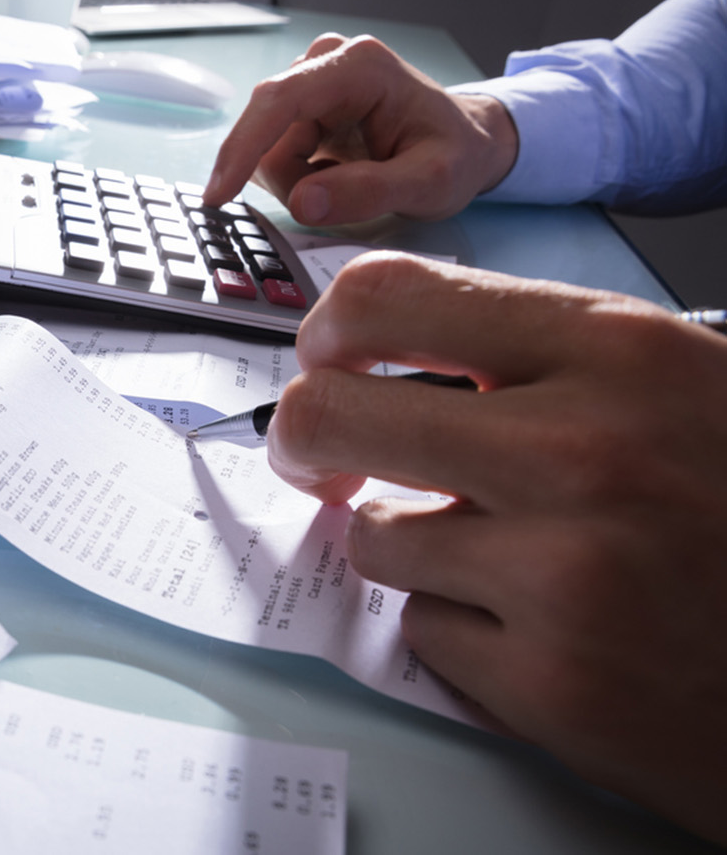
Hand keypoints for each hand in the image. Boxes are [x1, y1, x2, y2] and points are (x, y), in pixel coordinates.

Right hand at [203, 34, 518, 225]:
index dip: (241, 148)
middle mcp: (327, 61)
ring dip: (297, 182)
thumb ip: (369, 193)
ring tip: (350, 185)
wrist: (468, 143)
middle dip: (292, 179)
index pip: (277, 102)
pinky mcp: (304, 104)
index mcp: (358, 66)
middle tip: (336, 203)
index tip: (219, 194)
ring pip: (268, 148)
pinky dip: (300, 177)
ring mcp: (312, 80)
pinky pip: (275, 152)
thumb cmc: (456, 155)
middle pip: (268, 131)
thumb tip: (304, 203)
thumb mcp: (430, 184)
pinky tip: (338, 175)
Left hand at [267, 252, 726, 843]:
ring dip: (412, 546)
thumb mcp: (669, 380)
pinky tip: (538, 627)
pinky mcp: (551, 683)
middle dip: (308, 445)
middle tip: (327, 466)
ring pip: (374, 538)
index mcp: (616, 350)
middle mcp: (583, 451)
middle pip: (329, 414)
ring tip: (500, 557)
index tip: (326, 364)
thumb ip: (531, 355)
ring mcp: (564, 574)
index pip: (387, 295)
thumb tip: (370, 347)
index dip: (327, 332)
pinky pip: (423, 631)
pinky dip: (462, 629)